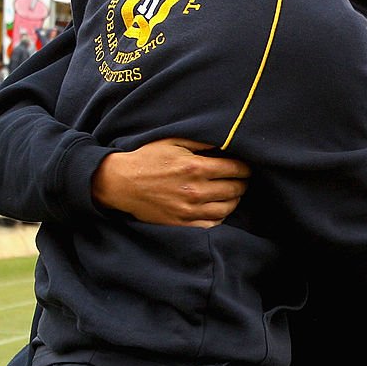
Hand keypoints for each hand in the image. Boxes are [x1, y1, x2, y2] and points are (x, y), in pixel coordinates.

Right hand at [92, 138, 249, 226]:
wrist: (120, 183)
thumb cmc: (147, 158)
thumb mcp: (174, 141)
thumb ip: (202, 142)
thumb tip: (226, 143)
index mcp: (195, 167)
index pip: (236, 169)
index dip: (245, 168)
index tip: (246, 167)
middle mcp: (195, 190)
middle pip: (235, 189)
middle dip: (243, 182)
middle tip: (243, 179)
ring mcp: (189, 210)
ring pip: (227, 208)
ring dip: (235, 200)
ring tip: (233, 193)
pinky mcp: (181, 224)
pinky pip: (212, 224)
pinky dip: (221, 216)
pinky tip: (219, 207)